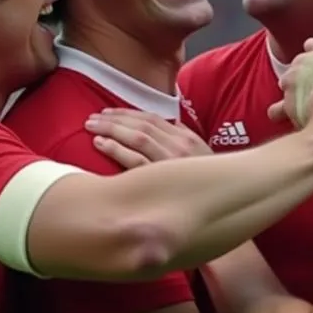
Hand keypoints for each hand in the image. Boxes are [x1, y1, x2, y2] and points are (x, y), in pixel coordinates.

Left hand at [85, 108, 211, 169]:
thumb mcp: (200, 154)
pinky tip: (101, 144)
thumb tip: (172, 122)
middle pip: (142, 125)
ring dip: (111, 129)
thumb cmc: (206, 180)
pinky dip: (116, 149)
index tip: (108, 113)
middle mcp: (179, 146)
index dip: (127, 113)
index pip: (152, 118)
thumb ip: (184, 137)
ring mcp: (170, 162)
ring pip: (137, 138)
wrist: (220, 200)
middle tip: (92, 119)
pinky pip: (135, 161)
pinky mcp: (160, 179)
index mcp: (186, 137)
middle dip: (114, 119)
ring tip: (91, 127)